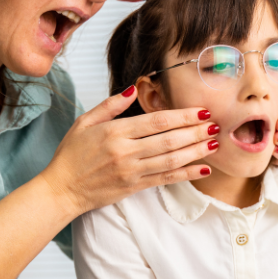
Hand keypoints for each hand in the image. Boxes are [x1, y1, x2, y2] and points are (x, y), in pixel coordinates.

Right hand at [41, 86, 218, 216]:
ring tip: (214, 143)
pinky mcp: (134, 187)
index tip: (201, 111)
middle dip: (195, 132)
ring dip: (196, 152)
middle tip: (215, 125)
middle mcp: (125, 152)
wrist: (61, 190)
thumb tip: (135, 88)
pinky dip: (186, 174)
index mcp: (114, 132)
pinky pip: (165, 180)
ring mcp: (131, 171)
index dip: (182, 116)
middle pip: (168, 140)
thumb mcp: (84, 122)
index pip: (156, 121)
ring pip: (171, 160)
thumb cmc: (71, 155)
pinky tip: (202, 169)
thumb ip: (111, 105)